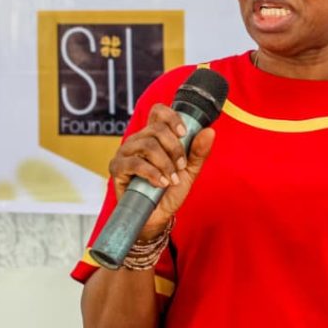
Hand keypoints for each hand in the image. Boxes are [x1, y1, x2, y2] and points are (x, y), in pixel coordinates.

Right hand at [108, 104, 215, 238]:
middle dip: (175, 148)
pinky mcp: (117, 168)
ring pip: (147, 145)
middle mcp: (138, 140)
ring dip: (165, 163)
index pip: (158, 112)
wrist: (158, 215)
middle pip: (157, 129)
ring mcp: (126, 152)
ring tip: (171, 179)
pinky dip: (152, 173)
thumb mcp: (189, 170)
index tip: (184, 133)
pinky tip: (160, 183)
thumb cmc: (170, 190)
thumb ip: (198, 151)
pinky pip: (134, 163)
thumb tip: (209, 131)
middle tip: (181, 166)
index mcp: (154, 135)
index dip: (172, 118)